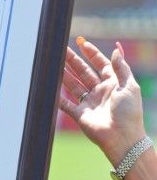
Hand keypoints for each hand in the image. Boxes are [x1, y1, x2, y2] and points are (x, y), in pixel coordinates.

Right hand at [59, 38, 145, 163]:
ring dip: (64, 74)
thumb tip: (117, 49)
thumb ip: (121, 67)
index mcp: (113, 83)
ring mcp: (89, 102)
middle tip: (62, 49)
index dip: (91, 53)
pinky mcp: (80, 114)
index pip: (101, 64)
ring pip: (73, 84)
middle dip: (73, 60)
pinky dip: (57, 97)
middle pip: (84, 72)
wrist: (122, 138)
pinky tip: (50, 87)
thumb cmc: (129, 112)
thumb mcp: (130, 86)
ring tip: (53, 62)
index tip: (81, 42)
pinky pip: (65, 103)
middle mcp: (100, 91)